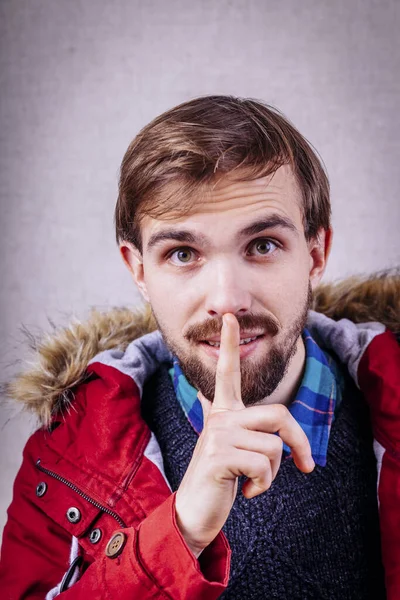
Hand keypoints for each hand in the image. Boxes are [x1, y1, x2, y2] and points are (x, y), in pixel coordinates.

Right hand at [175, 313, 313, 556]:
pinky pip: (264, 465)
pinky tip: (246, 491)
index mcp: (224, 412)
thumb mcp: (237, 450)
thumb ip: (248, 432)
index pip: (227, 372)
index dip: (229, 343)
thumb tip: (265, 430)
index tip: (229, 317)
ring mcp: (218, 435)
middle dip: (300, 443)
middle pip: (278, 415)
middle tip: (307, 468)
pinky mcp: (219, 456)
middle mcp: (220, 418)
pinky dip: (264, 485)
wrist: (196, 510)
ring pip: (275, 446)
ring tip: (253, 481)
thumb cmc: (222, 478)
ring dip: (274, 474)